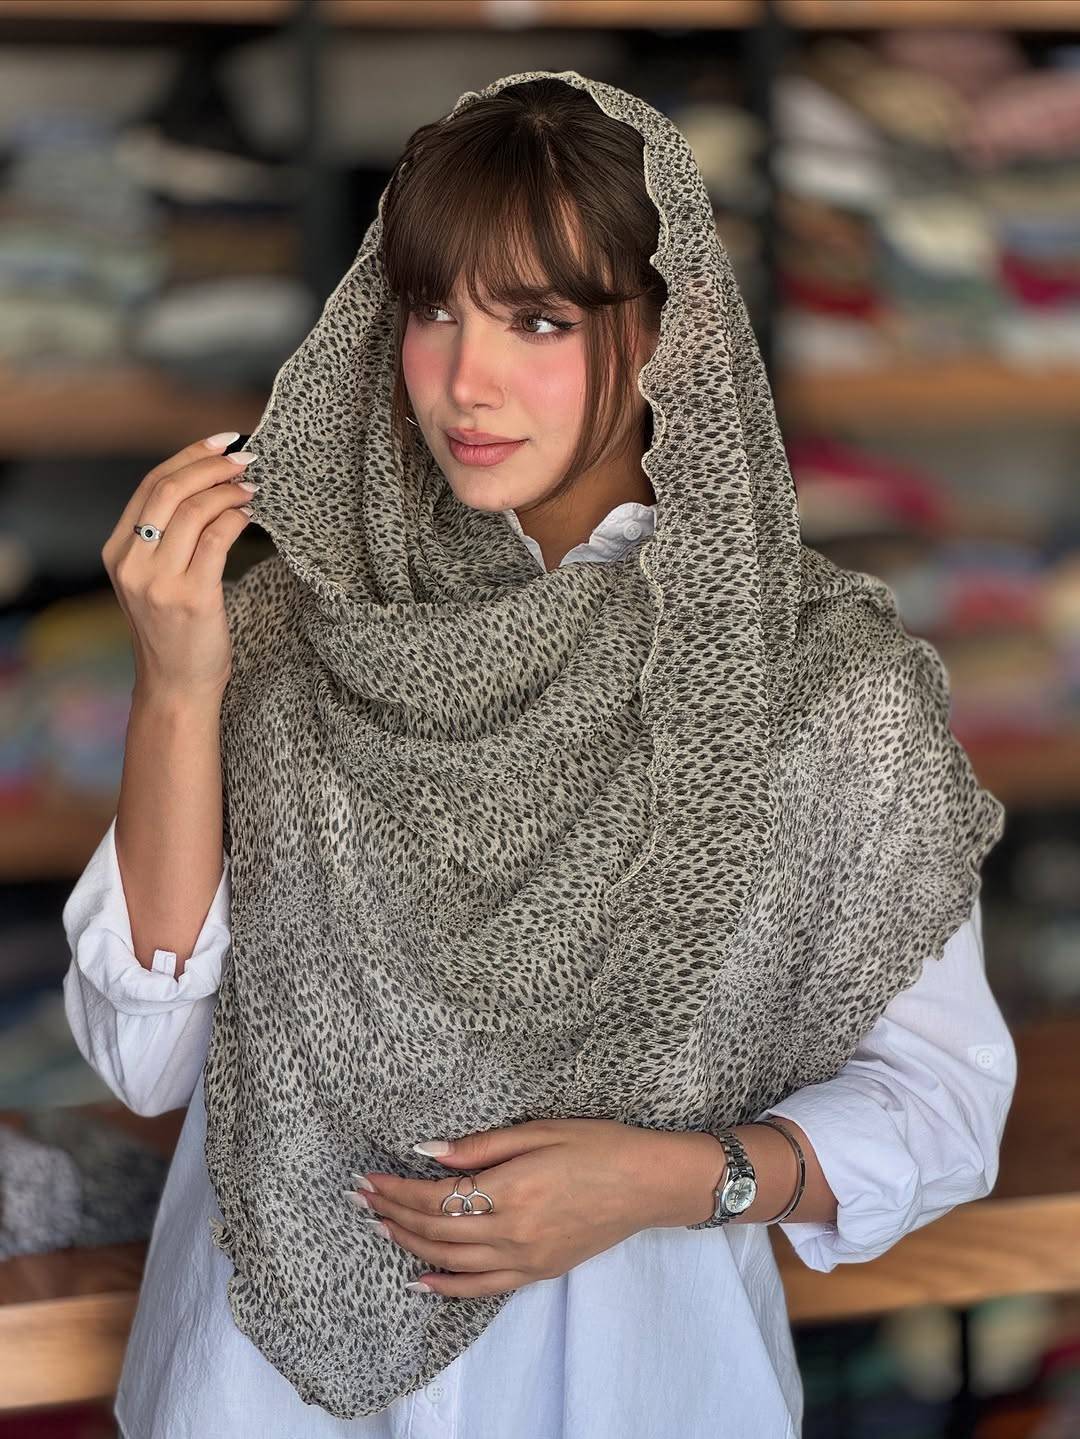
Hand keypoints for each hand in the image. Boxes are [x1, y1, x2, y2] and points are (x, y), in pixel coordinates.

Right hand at [102, 432, 259, 700]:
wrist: (176, 687)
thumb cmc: (175, 632)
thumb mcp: (154, 580)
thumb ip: (167, 538)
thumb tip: (209, 485)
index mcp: (118, 552)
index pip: (150, 485)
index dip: (189, 455)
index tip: (222, 442)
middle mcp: (132, 563)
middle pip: (170, 489)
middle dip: (212, 464)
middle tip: (246, 457)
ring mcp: (159, 580)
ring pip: (194, 509)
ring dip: (230, 489)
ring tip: (253, 486)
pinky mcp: (191, 596)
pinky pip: (217, 538)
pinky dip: (237, 517)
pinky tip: (251, 513)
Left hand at [353, 1118, 710, 1297]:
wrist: (648, 1184)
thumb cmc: (596, 1144)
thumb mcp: (538, 1131)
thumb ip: (480, 1147)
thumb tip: (426, 1152)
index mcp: (510, 1190)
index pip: (436, 1197)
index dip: (396, 1190)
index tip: (369, 1178)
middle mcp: (512, 1232)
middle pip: (436, 1230)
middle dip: (393, 1214)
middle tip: (361, 1200)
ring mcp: (525, 1259)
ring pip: (451, 1261)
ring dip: (410, 1245)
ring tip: (381, 1226)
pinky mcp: (537, 1272)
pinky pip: (482, 1287)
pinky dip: (447, 1286)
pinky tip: (421, 1279)